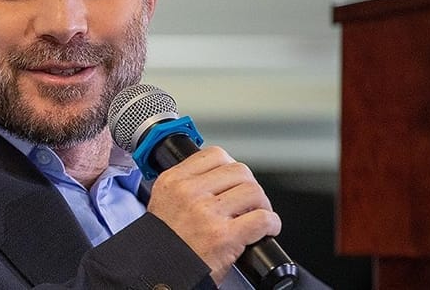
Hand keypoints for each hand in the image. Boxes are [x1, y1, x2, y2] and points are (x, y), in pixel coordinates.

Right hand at [146, 146, 280, 284]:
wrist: (158, 274)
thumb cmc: (163, 244)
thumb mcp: (163, 202)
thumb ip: (186, 186)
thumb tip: (219, 179)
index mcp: (173, 181)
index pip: (215, 155)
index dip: (230, 167)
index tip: (234, 181)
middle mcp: (189, 193)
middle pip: (238, 170)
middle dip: (249, 186)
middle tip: (248, 202)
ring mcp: (207, 213)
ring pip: (253, 191)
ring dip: (262, 204)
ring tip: (257, 215)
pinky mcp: (224, 236)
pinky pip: (262, 219)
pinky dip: (271, 224)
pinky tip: (266, 230)